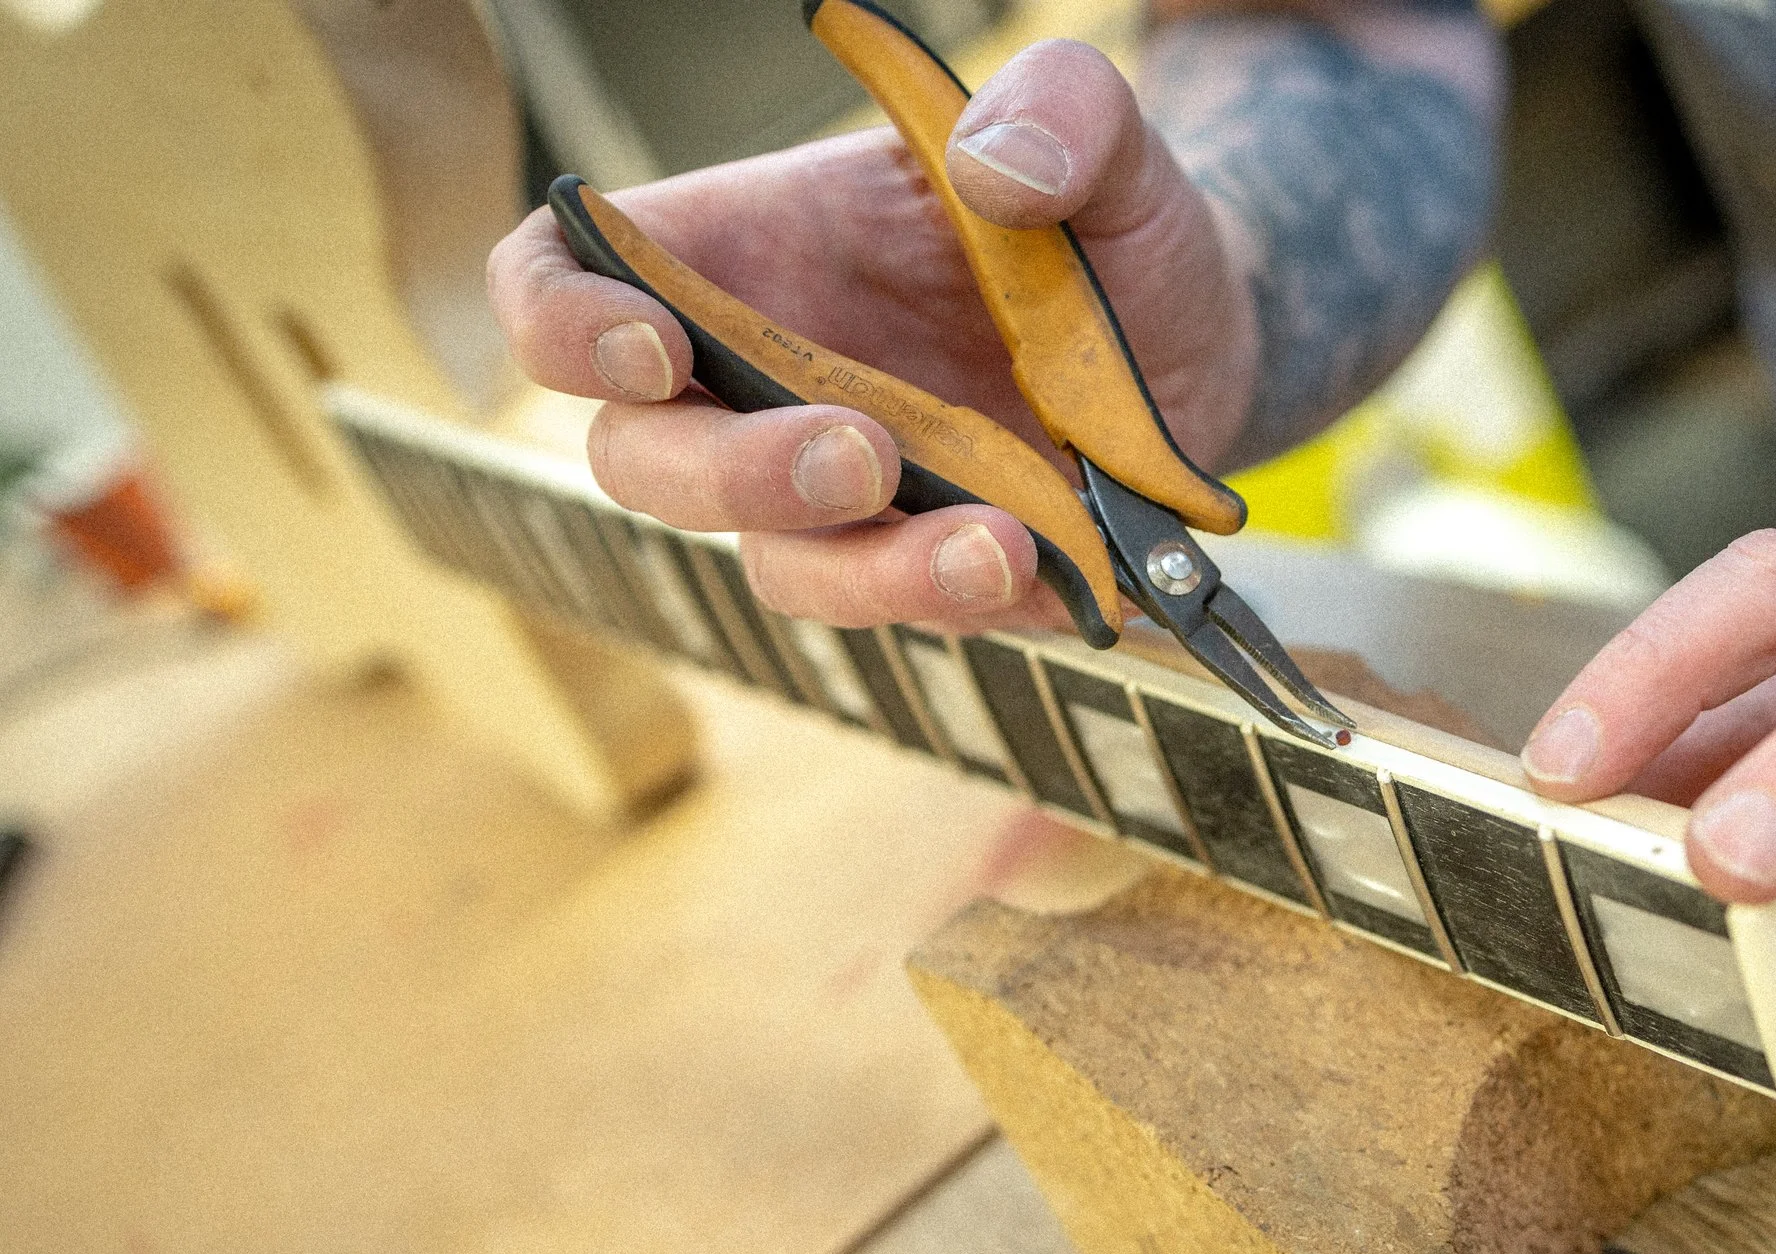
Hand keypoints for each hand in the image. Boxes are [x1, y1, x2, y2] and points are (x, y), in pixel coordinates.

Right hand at [486, 40, 1255, 633]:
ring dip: (868, 571)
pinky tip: (1055, 573)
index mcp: (745, 249)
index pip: (563, 284)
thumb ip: (1061, 109)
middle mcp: (763, 379)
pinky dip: (971, 605)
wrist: (1204, 324)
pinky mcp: (924, 562)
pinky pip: (909, 611)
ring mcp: (842, 489)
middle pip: (648, 462)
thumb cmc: (1105, 214)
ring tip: (995, 544)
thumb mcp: (1102, 135)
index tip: (647, 348)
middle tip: (856, 454)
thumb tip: (1003, 161)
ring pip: (782, 565)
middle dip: (730, 475)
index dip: (561, 325)